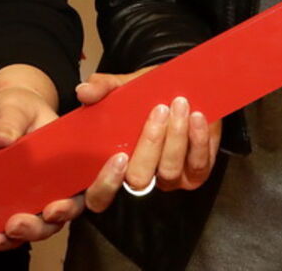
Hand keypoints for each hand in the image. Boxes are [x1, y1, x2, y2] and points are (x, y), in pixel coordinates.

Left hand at [0, 66, 79, 253]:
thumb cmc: (15, 107)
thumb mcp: (14, 107)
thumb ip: (11, 120)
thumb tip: (4, 137)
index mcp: (70, 158)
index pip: (91, 180)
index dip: (94, 193)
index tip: (62, 203)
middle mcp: (59, 182)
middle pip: (66, 211)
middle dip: (49, 221)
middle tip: (31, 218)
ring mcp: (36, 197)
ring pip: (41, 227)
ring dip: (26, 234)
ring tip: (5, 232)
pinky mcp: (13, 206)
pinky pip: (13, 231)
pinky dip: (3, 240)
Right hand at [77, 70, 215, 211]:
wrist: (184, 88)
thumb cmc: (150, 94)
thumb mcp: (125, 86)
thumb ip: (103, 87)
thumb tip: (84, 91)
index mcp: (116, 164)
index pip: (100, 195)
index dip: (106, 184)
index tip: (118, 157)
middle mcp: (141, 176)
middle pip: (139, 179)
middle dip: (150, 144)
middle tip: (158, 110)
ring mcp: (169, 178)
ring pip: (169, 170)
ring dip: (176, 136)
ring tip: (179, 105)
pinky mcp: (196, 173)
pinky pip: (197, 164)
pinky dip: (197, 139)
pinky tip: (196, 117)